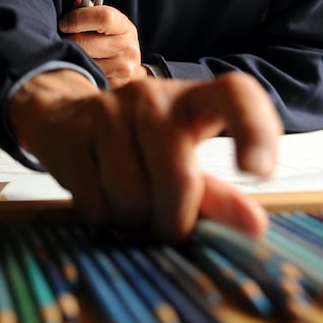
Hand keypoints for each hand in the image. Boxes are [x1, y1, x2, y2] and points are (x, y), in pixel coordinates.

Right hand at [6, 68, 279, 240]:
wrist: (64, 117)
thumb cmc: (140, 145)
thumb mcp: (183, 161)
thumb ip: (218, 195)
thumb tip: (255, 227)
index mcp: (192, 99)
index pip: (235, 95)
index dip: (254, 130)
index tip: (258, 172)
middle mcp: (150, 96)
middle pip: (178, 175)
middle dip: (174, 219)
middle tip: (168, 225)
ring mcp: (106, 110)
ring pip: (132, 197)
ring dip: (134, 220)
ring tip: (129, 204)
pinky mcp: (70, 132)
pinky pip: (94, 202)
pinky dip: (102, 216)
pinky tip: (100, 196)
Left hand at [59, 2, 144, 85]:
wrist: (129, 68)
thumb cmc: (112, 41)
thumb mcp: (107, 24)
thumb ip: (90, 12)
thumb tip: (77, 4)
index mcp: (125, 27)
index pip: (103, 16)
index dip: (78, 17)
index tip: (64, 22)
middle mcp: (128, 48)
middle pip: (84, 42)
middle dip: (68, 40)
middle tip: (63, 39)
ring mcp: (122, 69)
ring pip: (82, 61)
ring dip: (71, 57)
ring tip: (73, 54)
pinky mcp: (113, 85)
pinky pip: (85, 76)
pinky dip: (78, 71)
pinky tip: (80, 67)